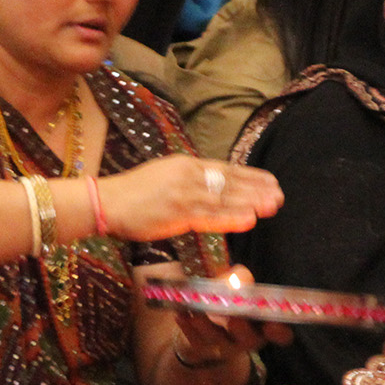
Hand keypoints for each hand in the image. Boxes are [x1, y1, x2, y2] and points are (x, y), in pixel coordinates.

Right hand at [98, 156, 283, 241]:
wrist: (105, 202)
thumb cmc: (129, 194)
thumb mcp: (162, 176)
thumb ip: (186, 181)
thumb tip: (207, 189)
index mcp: (185, 165)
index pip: (225, 169)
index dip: (250, 176)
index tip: (270, 181)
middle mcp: (188, 175)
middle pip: (230, 182)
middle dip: (257, 189)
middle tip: (280, 195)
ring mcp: (184, 194)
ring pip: (225, 198)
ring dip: (251, 202)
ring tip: (273, 206)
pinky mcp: (177, 213)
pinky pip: (210, 216)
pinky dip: (231, 217)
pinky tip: (249, 219)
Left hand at [168, 265, 290, 368]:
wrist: (197, 313)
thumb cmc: (224, 295)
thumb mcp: (232, 283)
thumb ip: (237, 279)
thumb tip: (238, 279)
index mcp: (262, 323)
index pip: (280, 334)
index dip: (279, 332)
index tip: (273, 325)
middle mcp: (246, 338)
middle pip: (249, 340)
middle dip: (242, 330)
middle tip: (234, 318)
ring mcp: (222, 345)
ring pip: (217, 339)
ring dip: (207, 325)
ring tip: (196, 311)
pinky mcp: (200, 346)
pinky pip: (193, 339)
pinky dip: (187, 327)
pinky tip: (181, 315)